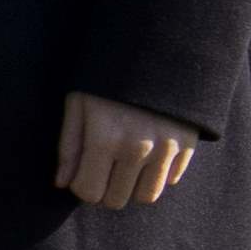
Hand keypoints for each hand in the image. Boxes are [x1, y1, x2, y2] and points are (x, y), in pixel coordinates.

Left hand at [56, 91, 203, 210]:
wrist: (159, 50)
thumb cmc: (108, 77)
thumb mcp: (79, 103)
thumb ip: (69, 146)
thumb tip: (62, 184)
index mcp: (104, 138)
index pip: (89, 192)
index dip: (82, 186)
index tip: (83, 173)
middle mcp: (137, 148)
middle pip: (116, 199)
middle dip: (105, 189)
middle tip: (104, 169)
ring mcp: (166, 149)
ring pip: (147, 196)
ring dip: (132, 187)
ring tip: (125, 165)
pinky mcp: (188, 145)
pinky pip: (172, 180)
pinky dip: (158, 173)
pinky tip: (149, 153)